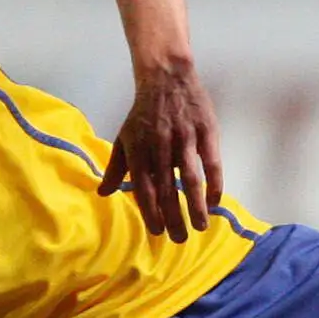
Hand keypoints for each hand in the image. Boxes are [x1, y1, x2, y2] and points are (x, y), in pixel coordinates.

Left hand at [102, 57, 222, 242]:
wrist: (166, 78)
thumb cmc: (143, 112)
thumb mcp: (124, 138)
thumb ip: (114, 168)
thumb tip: (102, 193)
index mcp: (138, 151)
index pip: (144, 189)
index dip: (150, 212)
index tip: (157, 232)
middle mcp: (160, 148)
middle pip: (168, 190)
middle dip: (174, 218)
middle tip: (180, 239)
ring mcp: (184, 140)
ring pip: (191, 180)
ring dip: (196, 206)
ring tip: (200, 226)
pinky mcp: (205, 131)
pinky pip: (211, 162)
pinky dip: (214, 183)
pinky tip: (215, 200)